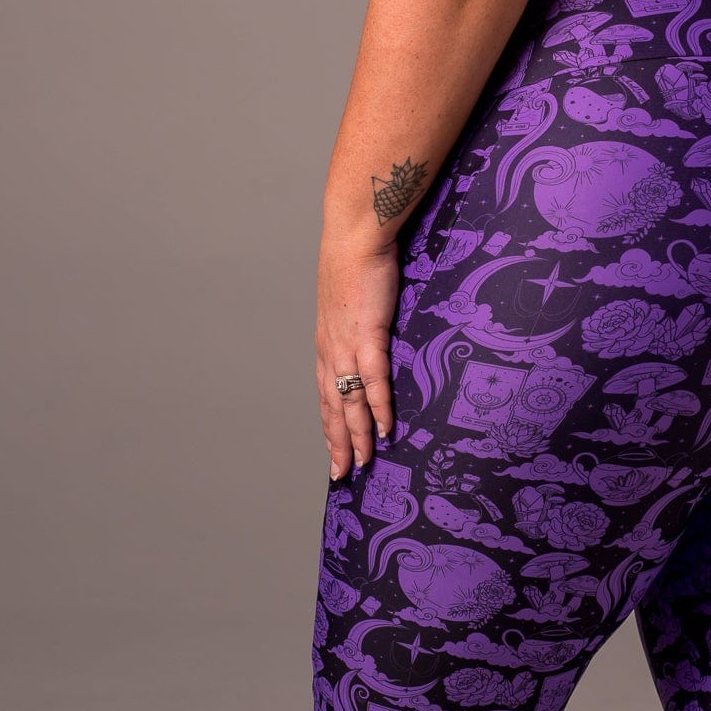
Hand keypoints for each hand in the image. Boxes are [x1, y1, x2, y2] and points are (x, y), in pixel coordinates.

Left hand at [316, 231, 401, 477]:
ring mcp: (346, 346)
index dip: (329, 426)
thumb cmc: (354, 263)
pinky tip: (385, 429)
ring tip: (364, 462)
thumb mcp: (350, 303)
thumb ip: (358, 325)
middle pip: (332, 408)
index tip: (334, 451)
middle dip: (338, 444)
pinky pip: (373, 380)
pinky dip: (379, 407)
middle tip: (342, 475)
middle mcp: (330, 351)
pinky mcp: (367, 335)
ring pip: (349, 402)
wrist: (355, 236)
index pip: (325, 395)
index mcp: (325, 345)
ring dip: (357, 435)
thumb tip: (370, 338)